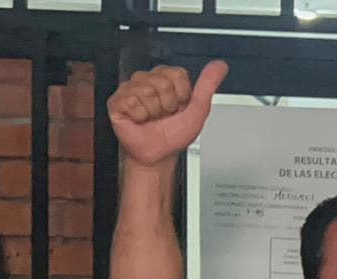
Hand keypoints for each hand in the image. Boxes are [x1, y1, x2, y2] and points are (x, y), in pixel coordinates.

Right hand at [108, 61, 227, 166]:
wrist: (158, 154)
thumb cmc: (174, 134)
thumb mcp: (198, 110)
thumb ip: (208, 85)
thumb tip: (220, 66)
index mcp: (166, 79)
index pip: (177, 74)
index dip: (182, 95)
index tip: (179, 107)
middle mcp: (147, 80)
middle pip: (163, 82)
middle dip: (168, 104)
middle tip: (164, 115)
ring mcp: (130, 89)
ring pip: (147, 91)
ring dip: (154, 111)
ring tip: (152, 118)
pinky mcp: (117, 100)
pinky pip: (132, 102)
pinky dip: (140, 116)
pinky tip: (139, 120)